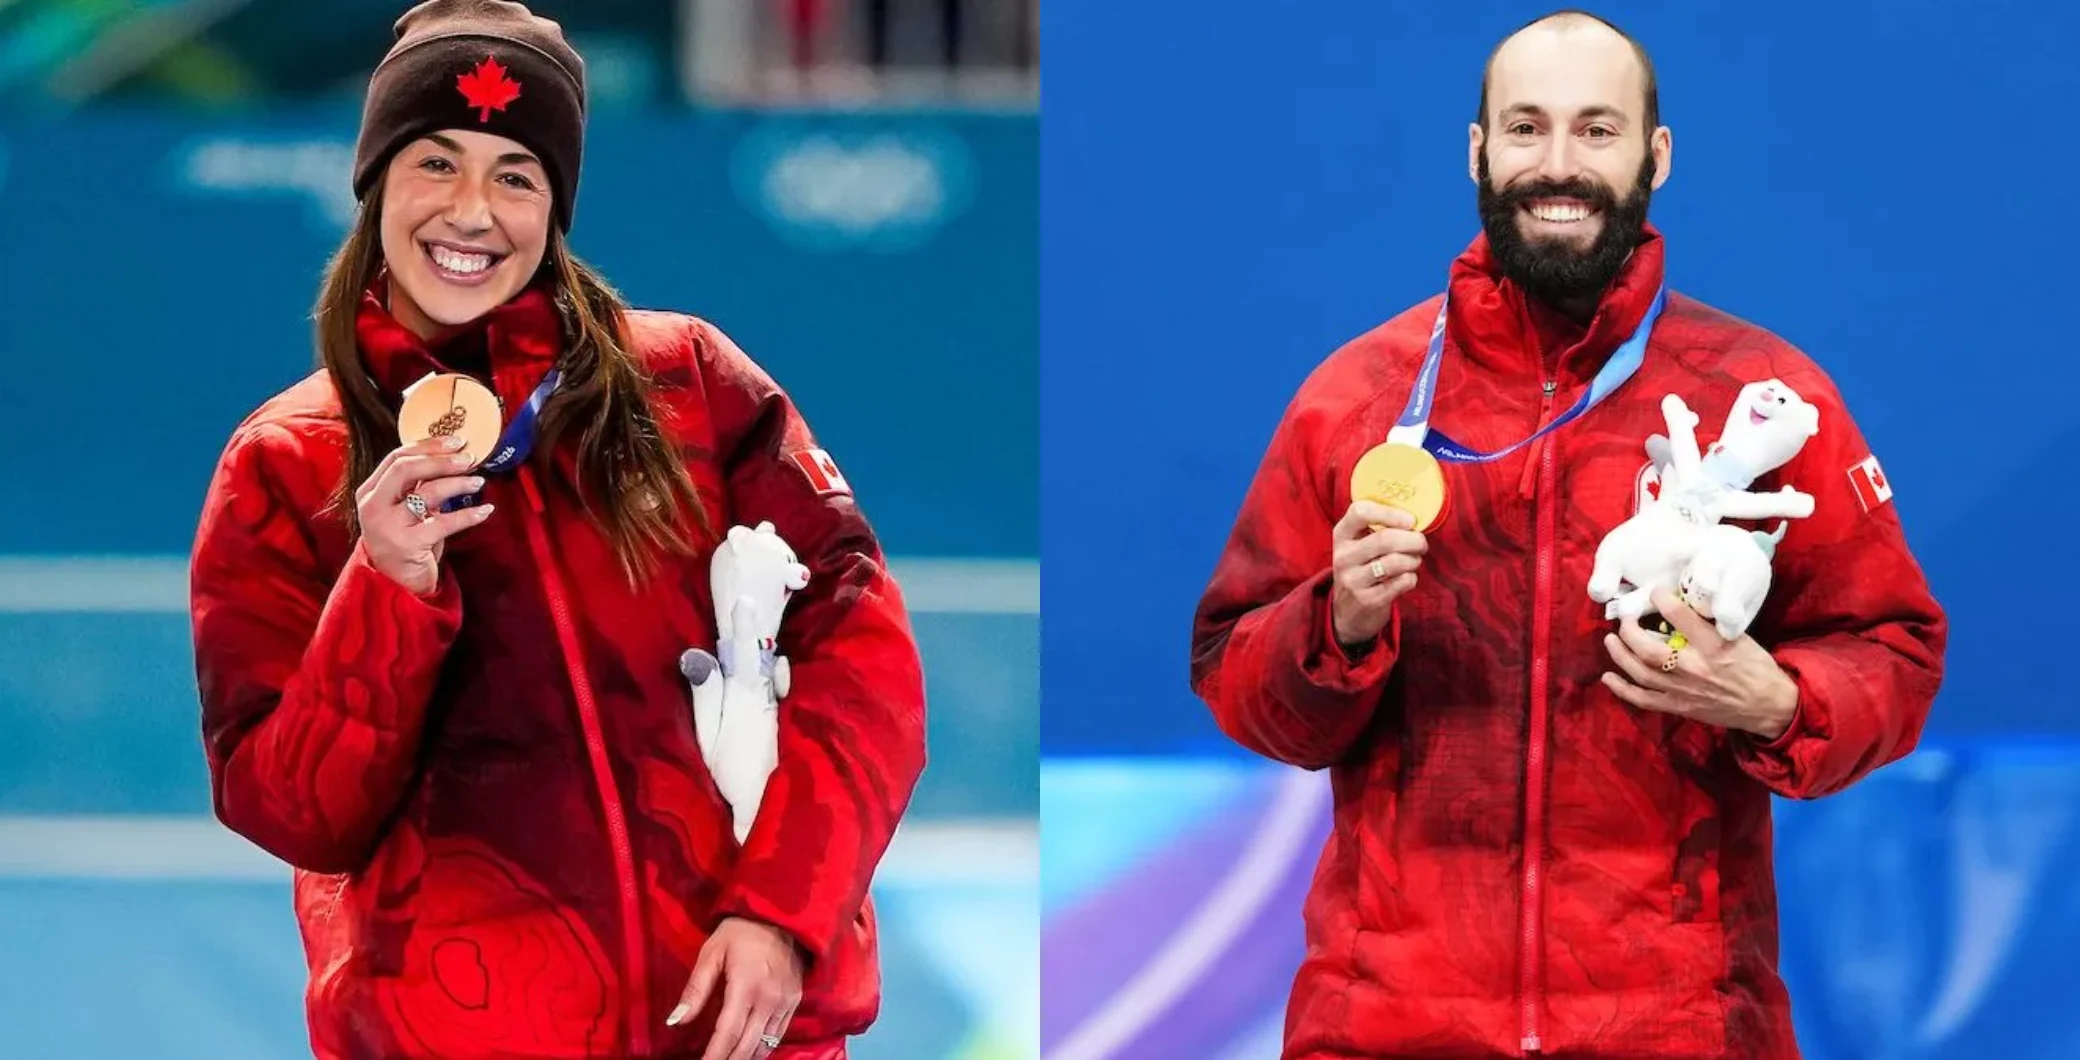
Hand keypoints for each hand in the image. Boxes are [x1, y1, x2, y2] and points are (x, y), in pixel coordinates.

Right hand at [355, 435, 495, 596]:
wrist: (396, 584)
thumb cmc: (405, 540)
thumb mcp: (404, 508)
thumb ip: (417, 484)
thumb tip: (451, 454)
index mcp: (370, 491)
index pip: (396, 458)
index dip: (428, 445)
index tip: (456, 441)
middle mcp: (373, 506)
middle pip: (405, 469)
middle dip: (440, 460)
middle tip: (468, 458)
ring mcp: (388, 526)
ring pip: (427, 493)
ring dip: (458, 484)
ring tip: (478, 481)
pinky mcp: (408, 545)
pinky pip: (444, 523)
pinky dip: (469, 515)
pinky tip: (486, 510)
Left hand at [667, 917, 805, 1059]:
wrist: (781, 915)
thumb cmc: (740, 932)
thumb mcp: (711, 953)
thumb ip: (695, 989)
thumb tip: (675, 1020)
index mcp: (745, 987)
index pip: (727, 1033)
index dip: (714, 1055)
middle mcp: (768, 999)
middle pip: (747, 1045)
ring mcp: (785, 1002)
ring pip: (764, 1045)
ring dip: (745, 1057)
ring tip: (728, 1059)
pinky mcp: (794, 1001)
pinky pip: (778, 1035)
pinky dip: (762, 1048)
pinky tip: (749, 1051)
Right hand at [1330, 501, 1427, 646]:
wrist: (1347, 611)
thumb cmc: (1361, 569)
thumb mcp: (1357, 545)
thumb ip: (1378, 528)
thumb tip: (1415, 516)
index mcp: (1342, 535)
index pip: (1360, 512)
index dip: (1390, 513)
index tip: (1410, 520)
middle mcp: (1344, 556)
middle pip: (1385, 539)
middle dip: (1413, 539)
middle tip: (1421, 543)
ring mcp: (1353, 580)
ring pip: (1395, 561)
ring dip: (1414, 559)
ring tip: (1415, 560)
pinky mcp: (1367, 600)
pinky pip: (1401, 582)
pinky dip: (1411, 577)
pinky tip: (1408, 577)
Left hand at [1601, 588, 1798, 739]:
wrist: (1768, 705)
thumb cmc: (1755, 666)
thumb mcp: (1738, 636)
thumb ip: (1708, 624)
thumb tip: (1679, 604)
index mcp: (1713, 646)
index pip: (1680, 617)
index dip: (1661, 600)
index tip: (1654, 591)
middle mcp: (1694, 668)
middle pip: (1649, 649)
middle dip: (1629, 630)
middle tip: (1624, 617)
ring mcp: (1683, 689)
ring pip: (1641, 672)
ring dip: (1620, 654)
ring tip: (1610, 639)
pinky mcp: (1679, 706)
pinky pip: (1644, 699)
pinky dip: (1623, 689)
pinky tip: (1608, 677)